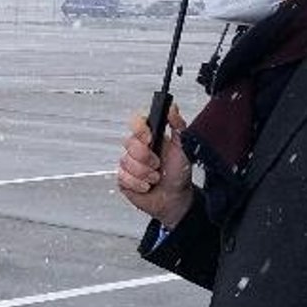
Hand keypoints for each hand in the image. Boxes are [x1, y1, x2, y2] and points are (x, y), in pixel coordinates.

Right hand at [116, 104, 194, 229]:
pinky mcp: (123, 179)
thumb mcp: (183, 148)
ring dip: (145, 174)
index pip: (136, 122)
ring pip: (127, 163)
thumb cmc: (178, 174)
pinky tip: (147, 186)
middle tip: (158, 164)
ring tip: (155, 178)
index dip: (140, 128)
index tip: (150, 137)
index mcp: (149, 137)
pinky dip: (139, 184)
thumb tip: (172, 108)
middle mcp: (137, 149)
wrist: (176, 198)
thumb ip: (178, 126)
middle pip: (129, 143)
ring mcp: (128, 164)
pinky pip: (124, 178)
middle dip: (146, 157)